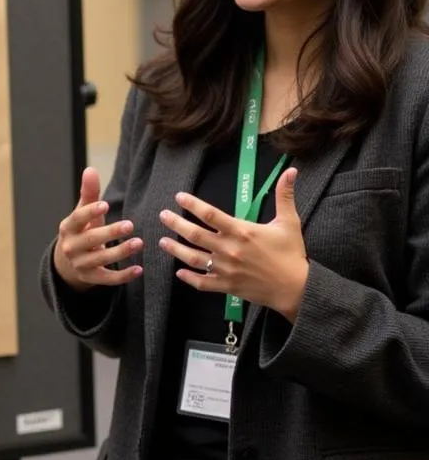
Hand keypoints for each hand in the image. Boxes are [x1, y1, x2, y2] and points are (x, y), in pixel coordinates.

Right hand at [53, 167, 143, 291]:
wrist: (68, 262)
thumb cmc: (81, 230)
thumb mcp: (83, 212)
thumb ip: (89, 193)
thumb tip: (90, 169)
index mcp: (68, 227)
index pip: (77, 218)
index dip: (90, 212)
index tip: (106, 205)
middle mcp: (71, 247)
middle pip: (91, 239)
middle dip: (110, 232)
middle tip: (130, 225)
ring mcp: (80, 264)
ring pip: (101, 259)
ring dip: (120, 252)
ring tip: (139, 243)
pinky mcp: (91, 278)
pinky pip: (108, 279)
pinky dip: (123, 276)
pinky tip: (139, 269)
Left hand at [158, 167, 309, 320]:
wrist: (297, 288)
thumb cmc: (292, 254)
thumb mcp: (289, 222)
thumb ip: (284, 196)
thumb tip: (291, 171)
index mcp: (242, 231)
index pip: (210, 214)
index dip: (192, 204)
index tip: (179, 197)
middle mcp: (230, 249)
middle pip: (195, 235)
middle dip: (176, 224)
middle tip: (163, 215)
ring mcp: (226, 269)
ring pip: (194, 259)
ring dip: (176, 250)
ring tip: (162, 242)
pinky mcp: (227, 286)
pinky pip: (203, 283)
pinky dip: (189, 278)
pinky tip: (179, 272)